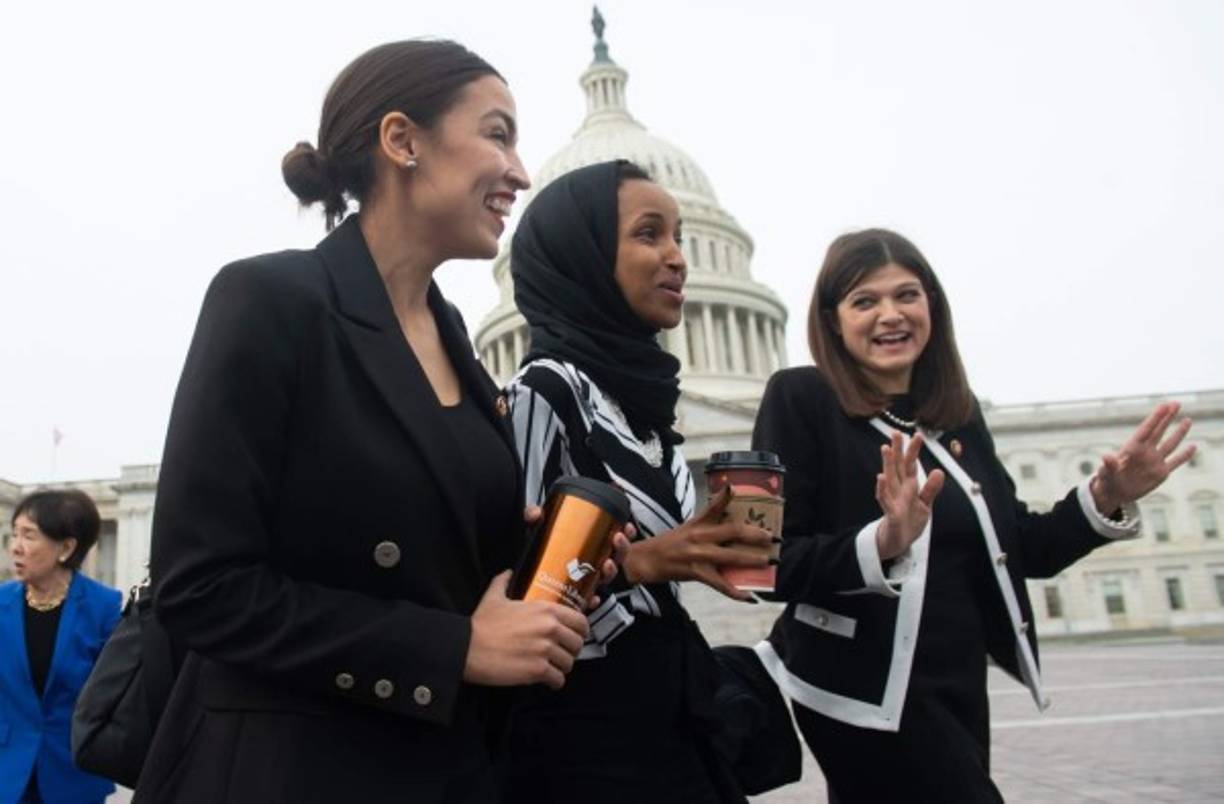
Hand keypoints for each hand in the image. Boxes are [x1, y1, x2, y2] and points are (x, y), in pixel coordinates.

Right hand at [464, 571, 589, 689]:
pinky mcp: (538, 670)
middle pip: (578, 644)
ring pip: (569, 663)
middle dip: (571, 651)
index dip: (580, 631)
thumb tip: (507, 573)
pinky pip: (558, 680)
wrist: (467, 648)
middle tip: (560, 654)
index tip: (574, 636)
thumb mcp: (494, 597)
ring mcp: (545, 650)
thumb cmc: (481, 624)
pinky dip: (554, 682)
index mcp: (546, 610)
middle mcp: (550, 628)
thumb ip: (503, 583)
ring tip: (552, 668)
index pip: (580, 621)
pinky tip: (547, 681)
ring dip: (562, 667)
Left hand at [524, 505, 633, 609]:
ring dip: (611, 571)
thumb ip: (533, 516)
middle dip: (622, 549)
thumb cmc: (534, 551)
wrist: (519, 579)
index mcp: (588, 546)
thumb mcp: (535, 530)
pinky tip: (592, 597)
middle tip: (616, 539)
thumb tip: (536, 513)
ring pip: (606, 577)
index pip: (613, 539)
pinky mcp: (575, 597)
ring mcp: (585, 580)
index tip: (627, 527)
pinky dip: (592, 600)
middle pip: (616, 557)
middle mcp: (591, 564)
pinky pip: (588, 600)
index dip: (625, 534)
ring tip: (606, 564)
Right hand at [622, 486, 774, 600]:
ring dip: (751, 560)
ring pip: (730, 557)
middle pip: (732, 532)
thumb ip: (707, 524)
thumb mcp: (687, 527)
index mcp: (697, 524)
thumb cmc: (668, 544)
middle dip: (755, 534)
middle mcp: (699, 536)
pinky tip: (749, 596)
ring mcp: (698, 555)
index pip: (713, 506)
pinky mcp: (696, 573)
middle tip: (772, 537)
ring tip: (766, 562)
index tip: (735, 489)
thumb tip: (729, 522)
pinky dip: (735, 592)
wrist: (646, 560)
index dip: (725, 496)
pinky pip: (720, 584)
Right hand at [875, 432, 944, 561]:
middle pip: (898, 467)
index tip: (918, 434)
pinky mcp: (891, 514)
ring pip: (890, 479)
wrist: (897, 543)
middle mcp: (899, 490)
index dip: (914, 451)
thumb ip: (931, 489)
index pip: (910, 465)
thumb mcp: (925, 505)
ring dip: (887, 464)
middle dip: (897, 450)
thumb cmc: (909, 521)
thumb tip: (940, 471)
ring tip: (885, 448)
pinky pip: (885, 500)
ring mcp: (893, 500)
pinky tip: (880, 478)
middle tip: (896, 432)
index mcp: (908, 487)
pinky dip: (882, 489)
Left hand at [1089, 402, 1194, 515]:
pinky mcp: (1161, 473)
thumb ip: (1109, 465)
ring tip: (1187, 419)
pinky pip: (1175, 462)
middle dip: (1167, 417)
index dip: (1155, 417)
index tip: (1164, 405)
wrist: (1114, 493)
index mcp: (1132, 448)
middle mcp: (1145, 452)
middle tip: (1176, 403)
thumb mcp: (1107, 472)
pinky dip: (1185, 455)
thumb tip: (1106, 457)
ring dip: (1179, 433)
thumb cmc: (1107, 480)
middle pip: (1159, 431)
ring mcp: (1154, 461)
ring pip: (1170, 444)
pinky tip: (1193, 446)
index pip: (1146, 430)